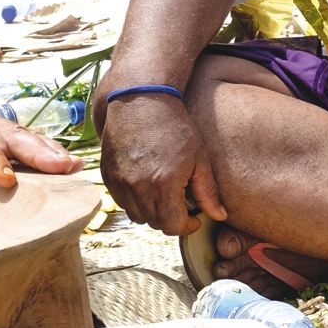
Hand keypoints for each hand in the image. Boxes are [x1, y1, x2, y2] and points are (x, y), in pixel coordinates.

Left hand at [0, 92, 79, 211]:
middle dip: (35, 152)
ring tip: (74, 168)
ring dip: (50, 153)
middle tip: (59, 167)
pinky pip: (34, 143)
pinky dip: (54, 153)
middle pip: (10, 135)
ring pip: (27, 138)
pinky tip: (76, 166)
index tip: (7, 179)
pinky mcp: (9, 136)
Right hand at [96, 89, 225, 236]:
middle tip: (181, 204)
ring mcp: (119, 182)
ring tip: (163, 194)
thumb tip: (219, 216)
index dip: (186, 226)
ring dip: (151, 211)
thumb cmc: (174, 126)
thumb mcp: (199, 157)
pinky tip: (146, 184)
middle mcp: (138, 187)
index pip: (172, 226)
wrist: (140, 101)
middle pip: (155, 223)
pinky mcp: (107, 176)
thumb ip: (208, 192)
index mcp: (163, 184)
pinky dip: (134, 200)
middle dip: (171, 219)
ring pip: (137, 216)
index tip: (194, 217)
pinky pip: (121, 201)